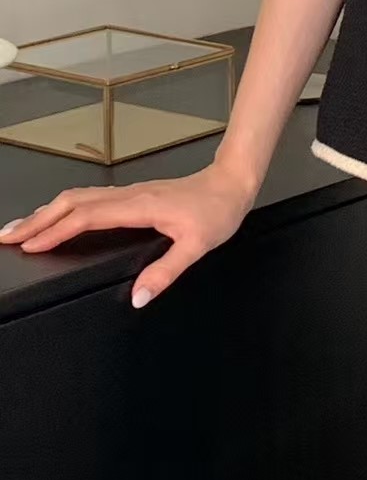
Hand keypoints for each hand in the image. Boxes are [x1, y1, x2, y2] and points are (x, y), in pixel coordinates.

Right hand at [0, 161, 256, 308]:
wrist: (232, 183)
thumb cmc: (218, 211)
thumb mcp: (198, 246)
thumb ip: (167, 271)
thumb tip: (137, 296)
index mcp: (140, 207)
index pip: (87, 217)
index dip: (56, 231)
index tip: (30, 245)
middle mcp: (129, 196)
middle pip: (72, 202)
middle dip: (37, 219)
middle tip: (8, 237)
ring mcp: (130, 193)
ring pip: (78, 197)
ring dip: (47, 211)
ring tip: (21, 228)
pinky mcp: (133, 195)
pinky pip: (90, 198)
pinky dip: (65, 207)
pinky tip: (57, 217)